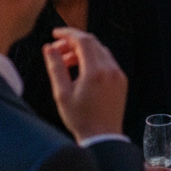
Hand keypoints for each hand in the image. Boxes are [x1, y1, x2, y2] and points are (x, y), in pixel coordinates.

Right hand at [43, 27, 127, 142]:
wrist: (103, 137)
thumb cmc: (79, 118)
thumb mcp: (62, 93)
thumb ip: (56, 67)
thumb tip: (48, 48)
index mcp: (95, 71)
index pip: (82, 40)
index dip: (68, 33)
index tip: (55, 33)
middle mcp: (110, 68)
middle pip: (92, 42)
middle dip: (73, 42)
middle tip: (57, 50)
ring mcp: (118, 74)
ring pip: (100, 51)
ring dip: (83, 51)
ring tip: (66, 62)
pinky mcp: (121, 80)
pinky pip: (107, 61)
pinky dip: (93, 59)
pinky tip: (80, 70)